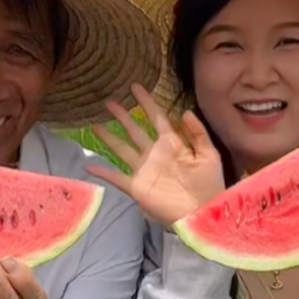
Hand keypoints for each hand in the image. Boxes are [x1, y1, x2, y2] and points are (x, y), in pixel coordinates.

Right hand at [88, 84, 225, 225]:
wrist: (203, 212)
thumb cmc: (209, 184)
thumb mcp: (209, 154)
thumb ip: (198, 132)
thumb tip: (184, 111)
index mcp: (172, 144)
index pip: (156, 118)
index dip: (146, 102)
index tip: (135, 87)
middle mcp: (155, 154)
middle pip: (135, 130)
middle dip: (123, 116)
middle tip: (109, 102)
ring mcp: (145, 170)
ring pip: (123, 149)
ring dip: (109, 138)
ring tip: (96, 125)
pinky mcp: (138, 187)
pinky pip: (117, 177)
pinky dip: (102, 172)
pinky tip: (89, 166)